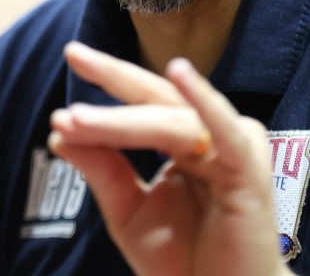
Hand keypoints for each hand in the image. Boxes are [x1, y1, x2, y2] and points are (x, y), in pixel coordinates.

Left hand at [48, 42, 291, 275]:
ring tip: (79, 117)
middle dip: (113, 76)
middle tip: (74, 54)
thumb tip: (59, 130)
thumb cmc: (182, 262)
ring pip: (172, 121)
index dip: (107, 83)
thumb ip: (101, 169)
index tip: (69, 58)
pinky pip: (225, 131)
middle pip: (156, 100)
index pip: (142, 103)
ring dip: (124, 119)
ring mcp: (234, 150)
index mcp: (186, 141)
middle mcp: (211, 137)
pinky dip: (203, 100)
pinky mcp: (249, 172)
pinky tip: (179, 74)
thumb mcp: (127, 211)